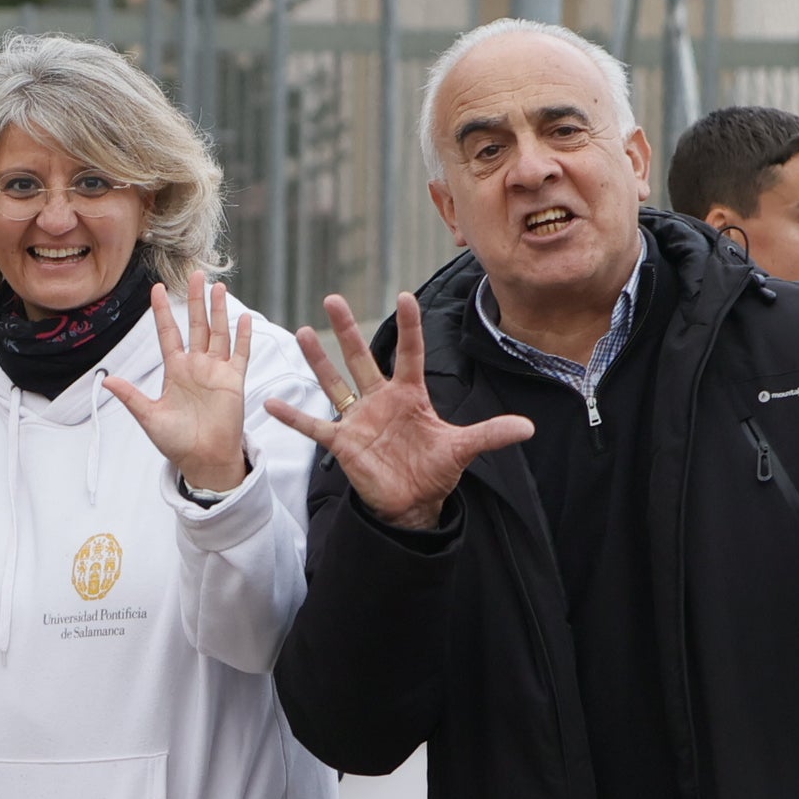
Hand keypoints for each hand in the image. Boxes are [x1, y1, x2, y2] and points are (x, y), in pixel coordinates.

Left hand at [112, 274, 251, 493]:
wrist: (202, 459)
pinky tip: (243, 318)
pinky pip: (239, 354)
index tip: (157, 289)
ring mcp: (216, 372)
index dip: (163, 312)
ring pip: (218, 333)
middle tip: (197, 274)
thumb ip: (131, 397)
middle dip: (196, 301)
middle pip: (197, 325)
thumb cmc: (176, 441)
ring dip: (218, 311)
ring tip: (218, 287)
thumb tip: (107, 380)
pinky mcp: (234, 382)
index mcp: (175, 371)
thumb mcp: (149, 417)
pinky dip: (242, 337)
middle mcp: (196, 366)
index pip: (168, 334)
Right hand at [266, 292, 532, 531]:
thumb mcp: (463, 448)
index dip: (409, 326)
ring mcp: (358, 419)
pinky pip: (314, 426)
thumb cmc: (435, 470)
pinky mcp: (343, 442)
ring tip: (302, 332)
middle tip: (333, 298)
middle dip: (347, 330)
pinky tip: (270, 403)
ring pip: (334, 382)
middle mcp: (380, 400)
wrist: (413, 502)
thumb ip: (491, 433)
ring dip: (318, 360)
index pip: (409, 353)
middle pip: (361, 357)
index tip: (404, 295)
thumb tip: (528, 427)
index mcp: (410, 395)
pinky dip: (293, 417)